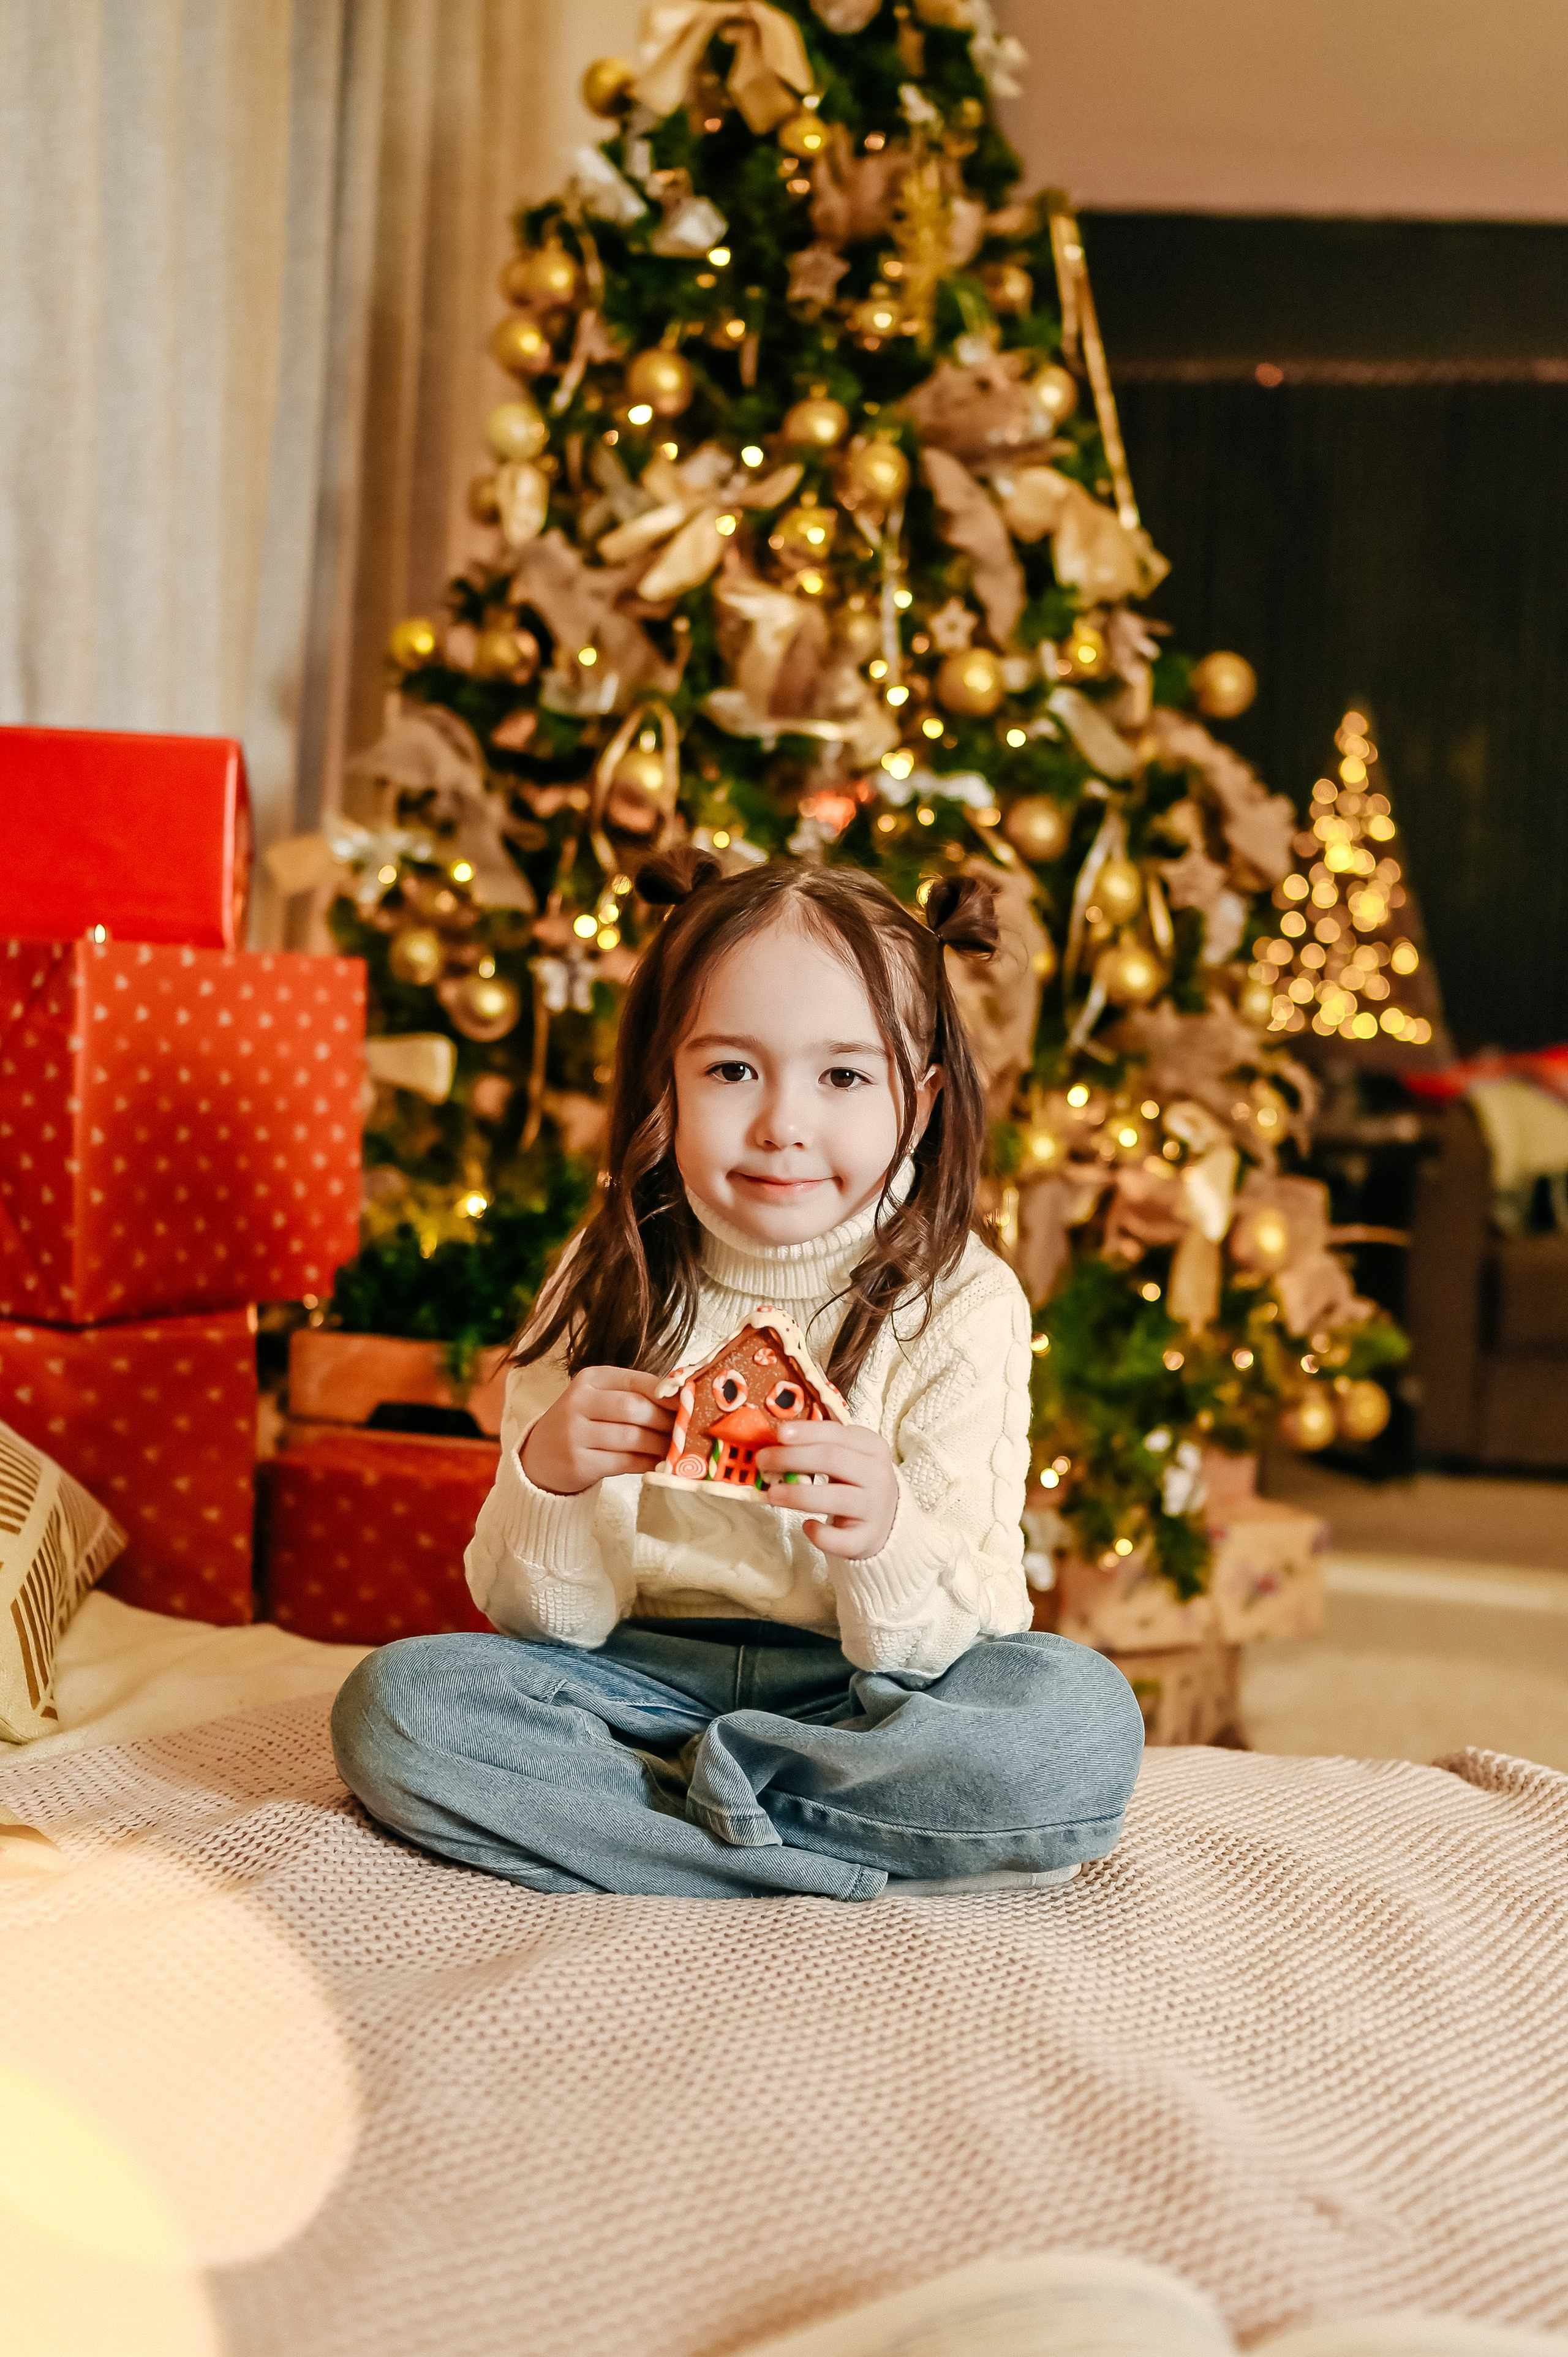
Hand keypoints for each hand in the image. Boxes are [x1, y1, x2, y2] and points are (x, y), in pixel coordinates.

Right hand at [521, 1367, 673, 1494]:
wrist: (541, 1457)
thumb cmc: (583, 1424)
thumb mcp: (601, 1399)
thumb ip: (635, 1395)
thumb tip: (683, 1401)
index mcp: (590, 1379)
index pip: (638, 1381)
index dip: (668, 1394)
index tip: (690, 1403)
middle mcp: (578, 1402)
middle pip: (635, 1409)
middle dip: (666, 1421)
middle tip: (684, 1431)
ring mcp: (575, 1433)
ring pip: (632, 1438)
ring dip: (660, 1445)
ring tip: (675, 1449)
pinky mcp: (578, 1462)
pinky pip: (624, 1462)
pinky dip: (646, 1463)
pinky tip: (657, 1463)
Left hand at [756, 1423, 898, 1559]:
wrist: (888, 1519)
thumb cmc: (856, 1481)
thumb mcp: (847, 1456)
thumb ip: (817, 1448)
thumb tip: (774, 1445)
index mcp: (872, 1447)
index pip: (838, 1434)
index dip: (807, 1432)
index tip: (780, 1433)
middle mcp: (877, 1475)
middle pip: (833, 1460)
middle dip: (792, 1458)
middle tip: (762, 1461)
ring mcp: (874, 1508)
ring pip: (837, 1498)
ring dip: (799, 1495)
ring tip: (771, 1494)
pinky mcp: (867, 1538)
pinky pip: (842, 1539)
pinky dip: (821, 1534)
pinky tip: (807, 1526)